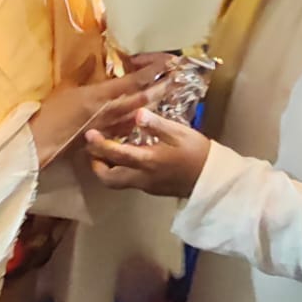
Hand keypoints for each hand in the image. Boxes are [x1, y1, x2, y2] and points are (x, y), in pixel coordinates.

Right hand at [28, 67, 162, 166]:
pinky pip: (129, 128)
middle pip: (144, 99)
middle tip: (175, 78)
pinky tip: (144, 115)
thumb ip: (81, 71)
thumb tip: (93, 56)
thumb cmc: (52, 112)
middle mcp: (112, 110)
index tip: (166, 62)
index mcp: (102, 94)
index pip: (134, 81)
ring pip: (140, 114)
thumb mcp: (66, 87)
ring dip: (154, 104)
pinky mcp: (108, 138)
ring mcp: (112, 126)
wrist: (43, 142)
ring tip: (166, 94)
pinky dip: (138, 120)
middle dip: (161, 88)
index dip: (152, 71)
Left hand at [85, 110, 210, 197]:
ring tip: (107, 151)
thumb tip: (137, 112)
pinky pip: (129, 181)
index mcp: (148, 161)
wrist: (212, 179)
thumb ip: (156, 124)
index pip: (116, 155)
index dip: (99, 145)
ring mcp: (146, 186)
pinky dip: (120, 170)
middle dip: (96, 165)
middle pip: (109, 179)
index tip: (89, 134)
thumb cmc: (197, 152)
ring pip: (117, 183)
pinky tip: (127, 156)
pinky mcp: (151, 189)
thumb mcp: (179, 133)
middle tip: (94, 149)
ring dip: (107, 169)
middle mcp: (142, 177)